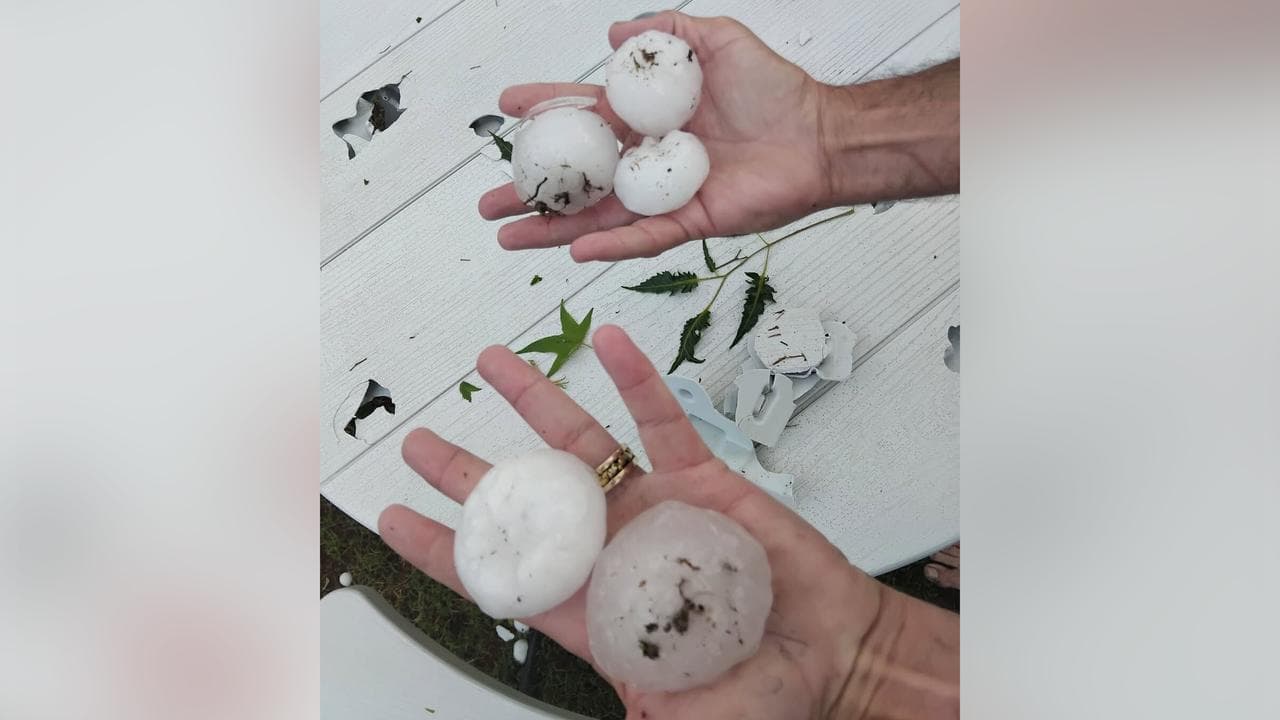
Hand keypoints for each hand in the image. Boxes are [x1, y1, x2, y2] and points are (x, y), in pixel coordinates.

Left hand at [379, 326, 956, 718]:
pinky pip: (661, 422)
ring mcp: (654, 507)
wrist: (832, 652)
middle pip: (524, 500)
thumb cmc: (762, 690)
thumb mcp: (690, 716)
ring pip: (581, 445)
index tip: (394, 520)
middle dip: (468, 472)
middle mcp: (611, 549)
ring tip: (493, 362)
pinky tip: (610, 345)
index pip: (502, 576)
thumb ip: (657, 711)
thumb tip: (629, 715)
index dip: (444, 549)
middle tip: (420, 442)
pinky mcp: (703, 479)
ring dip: (535, 401)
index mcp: (593, 607)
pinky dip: (635, 382)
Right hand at [477, 12, 839, 262]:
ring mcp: (666, 194)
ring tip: (509, 236)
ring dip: (554, 228)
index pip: (585, 116)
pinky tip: (575, 248)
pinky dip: (611, 245)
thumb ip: (666, 34)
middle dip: (532, 190)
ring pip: (599, 216)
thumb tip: (614, 34)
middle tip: (489, 199)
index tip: (506, 108)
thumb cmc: (777, 91)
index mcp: (649, 118)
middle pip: (579, 178)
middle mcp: (650, 159)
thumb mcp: (716, 40)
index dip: (545, 112)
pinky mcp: (691, 222)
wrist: (819, 134)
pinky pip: (644, 237)